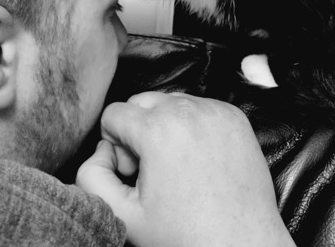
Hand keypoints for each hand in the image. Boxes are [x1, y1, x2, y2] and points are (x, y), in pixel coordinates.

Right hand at [77, 92, 295, 246]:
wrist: (243, 246)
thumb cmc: (188, 236)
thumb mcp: (122, 215)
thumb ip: (91, 177)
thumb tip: (100, 150)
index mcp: (157, 129)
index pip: (113, 114)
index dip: (115, 145)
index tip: (134, 171)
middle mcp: (187, 110)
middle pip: (140, 102)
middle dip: (137, 130)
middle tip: (152, 167)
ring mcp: (215, 110)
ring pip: (170, 101)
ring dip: (164, 125)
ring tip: (177, 164)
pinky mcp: (234, 116)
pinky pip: (198, 106)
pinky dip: (191, 125)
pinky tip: (198, 157)